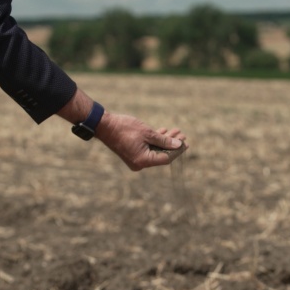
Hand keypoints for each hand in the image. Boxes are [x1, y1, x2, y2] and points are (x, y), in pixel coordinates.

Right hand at [57, 88, 186, 170]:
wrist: (104, 125)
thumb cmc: (125, 128)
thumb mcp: (147, 132)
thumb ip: (163, 140)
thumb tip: (178, 145)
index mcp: (143, 161)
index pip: (166, 158)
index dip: (177, 150)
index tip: (185, 142)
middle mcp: (140, 163)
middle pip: (161, 155)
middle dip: (172, 144)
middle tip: (183, 135)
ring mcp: (135, 159)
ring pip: (155, 151)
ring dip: (165, 141)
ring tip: (175, 131)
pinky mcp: (132, 153)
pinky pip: (147, 149)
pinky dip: (155, 141)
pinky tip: (163, 132)